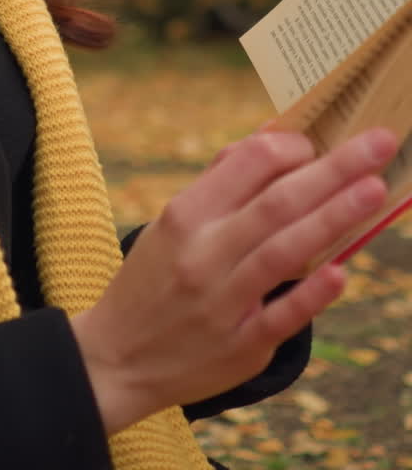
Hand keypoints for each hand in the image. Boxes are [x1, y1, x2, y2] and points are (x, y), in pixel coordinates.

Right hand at [71, 126, 396, 434]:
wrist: (117, 358)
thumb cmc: (154, 278)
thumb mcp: (173, 222)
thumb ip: (224, 182)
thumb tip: (276, 139)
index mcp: (186, 213)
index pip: (248, 163)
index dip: (292, 147)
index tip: (320, 144)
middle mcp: (204, 253)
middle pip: (278, 202)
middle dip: (335, 170)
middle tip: (381, 143)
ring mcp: (222, 302)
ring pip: (285, 252)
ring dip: (334, 218)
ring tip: (375, 190)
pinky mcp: (240, 347)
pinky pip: (281, 317)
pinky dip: (311, 294)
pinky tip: (342, 272)